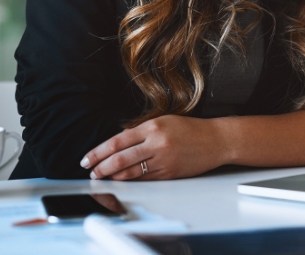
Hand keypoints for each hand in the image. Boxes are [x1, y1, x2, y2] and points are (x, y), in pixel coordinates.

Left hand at [80, 115, 229, 180]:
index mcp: (153, 126)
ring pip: (131, 173)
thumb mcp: (164, 121)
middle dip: (102, 167)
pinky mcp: (169, 174)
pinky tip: (122, 182)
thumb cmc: (190, 129)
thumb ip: (141, 131)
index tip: (88, 158)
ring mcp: (163, 160)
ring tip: (103, 178)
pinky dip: (130, 182)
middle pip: (120, 159)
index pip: (118, 141)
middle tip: (92, 172)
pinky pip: (145, 180)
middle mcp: (157, 143)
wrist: (216, 140)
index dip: (99, 152)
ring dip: (113, 177)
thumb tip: (118, 142)